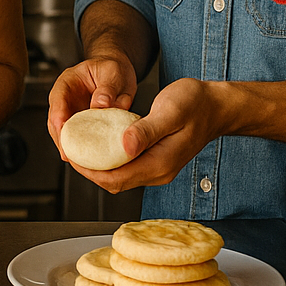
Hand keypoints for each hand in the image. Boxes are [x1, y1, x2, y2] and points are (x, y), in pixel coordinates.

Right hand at [46, 53, 138, 155]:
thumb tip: (100, 105)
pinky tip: (88, 159)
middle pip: (56, 121)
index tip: (62, 129)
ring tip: (77, 161)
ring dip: (69, 146)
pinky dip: (82, 148)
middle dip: (60, 138)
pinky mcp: (81, 124)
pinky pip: (78, 137)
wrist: (117, 72)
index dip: (58, 116)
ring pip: (64, 132)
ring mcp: (71, 113)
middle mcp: (65, 100)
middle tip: (68, 154)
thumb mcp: (112, 72)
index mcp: (67, 83)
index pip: (57, 100)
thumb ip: (107, 88)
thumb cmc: (112, 68)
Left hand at [66, 77, 229, 192]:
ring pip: (120, 176)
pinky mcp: (157, 160)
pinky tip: (99, 143)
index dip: (89, 170)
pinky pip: (128, 166)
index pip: (115, 178)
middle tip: (69, 150)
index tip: (71, 155)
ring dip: (98, 165)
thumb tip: (124, 146)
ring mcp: (159, 168)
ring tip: (79, 147)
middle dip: (89, 170)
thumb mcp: (169, 111)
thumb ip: (146, 130)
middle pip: (114, 181)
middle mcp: (159, 171)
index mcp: (160, 163)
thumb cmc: (196, 104)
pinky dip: (110, 159)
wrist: (217, 106)